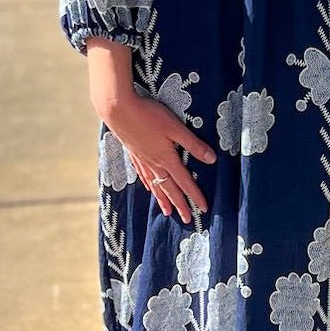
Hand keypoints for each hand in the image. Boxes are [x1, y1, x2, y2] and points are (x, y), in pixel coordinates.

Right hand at [102, 91, 216, 223]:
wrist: (118, 110)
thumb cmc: (149, 115)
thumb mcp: (175, 128)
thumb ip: (193, 144)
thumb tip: (212, 159)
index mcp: (166, 158)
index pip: (185, 182)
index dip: (195, 196)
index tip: (203, 209)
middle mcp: (154, 164)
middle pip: (170, 189)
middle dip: (180, 205)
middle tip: (187, 220)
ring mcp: (142, 160)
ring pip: (155, 185)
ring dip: (163, 199)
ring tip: (168, 213)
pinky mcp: (133, 154)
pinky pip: (143, 176)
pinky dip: (149, 185)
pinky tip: (150, 188)